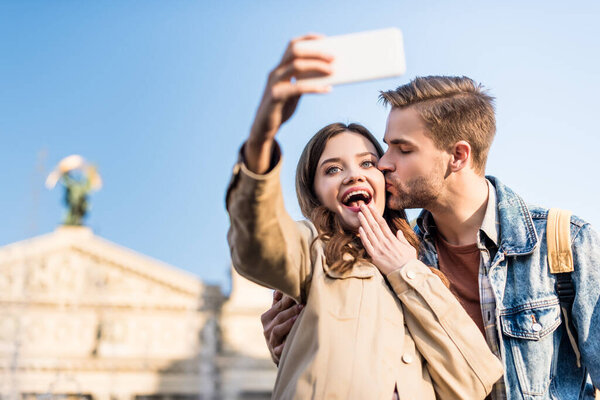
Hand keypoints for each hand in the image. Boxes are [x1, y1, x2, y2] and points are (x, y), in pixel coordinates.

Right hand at [245, 34, 333, 173]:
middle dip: (315, 52)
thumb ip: (305, 81)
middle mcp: (275, 72)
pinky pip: (297, 88)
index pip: (292, 45)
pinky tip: (327, 89)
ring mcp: (274, 83)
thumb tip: (328, 74)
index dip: (308, 39)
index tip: (324, 39)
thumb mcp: (294, 92)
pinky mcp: (276, 96)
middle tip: (333, 56)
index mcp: (279, 68)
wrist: (263, 128)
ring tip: (333, 70)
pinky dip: (314, 87)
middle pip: (295, 52)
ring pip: (296, 66)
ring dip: (317, 66)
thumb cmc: (281, 108)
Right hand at [261, 290, 302, 364]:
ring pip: (277, 330)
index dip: (288, 299)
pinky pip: (279, 349)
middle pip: (279, 317)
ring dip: (288, 323)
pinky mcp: (275, 353)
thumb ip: (278, 303)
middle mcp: (266, 329)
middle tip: (303, 304)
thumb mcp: (278, 316)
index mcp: (267, 317)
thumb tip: (279, 287)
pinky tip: (292, 339)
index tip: (299, 292)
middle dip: (291, 310)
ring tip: (299, 317)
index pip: (278, 306)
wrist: (280, 354)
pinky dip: (285, 345)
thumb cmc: (282, 330)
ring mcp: (270, 341)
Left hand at [358, 203, 416, 274]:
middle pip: (374, 225)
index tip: (371, 206)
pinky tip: (359, 229)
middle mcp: (385, 242)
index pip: (382, 223)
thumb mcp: (409, 248)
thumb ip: (403, 240)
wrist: (406, 275)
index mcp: (393, 239)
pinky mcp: (375, 257)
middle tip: (361, 205)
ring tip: (359, 213)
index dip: (376, 213)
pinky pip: (367, 245)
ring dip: (363, 222)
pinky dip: (363, 236)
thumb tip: (399, 232)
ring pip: (369, 233)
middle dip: (367, 214)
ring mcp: (379, 249)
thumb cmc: (409, 262)